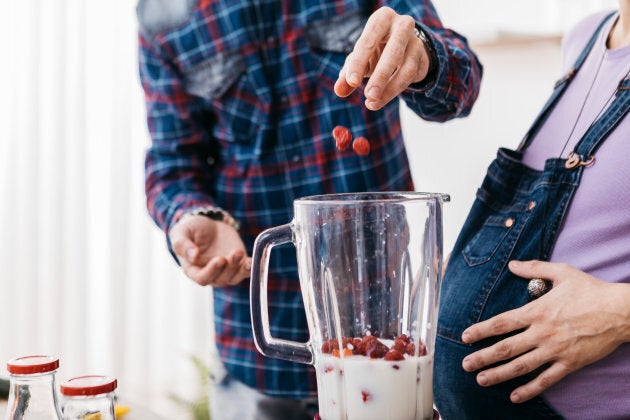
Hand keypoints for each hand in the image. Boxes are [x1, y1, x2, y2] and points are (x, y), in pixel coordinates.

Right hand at [169, 215, 250, 286]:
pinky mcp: (238, 264)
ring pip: (234, 277)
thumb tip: (192, 255)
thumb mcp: (181, 232)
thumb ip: (182, 244)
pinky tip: (253, 260)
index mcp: (193, 269)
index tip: (219, 259)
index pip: (202, 278)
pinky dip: (250, 267)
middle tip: (234, 253)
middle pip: (220, 279)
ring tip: (239, 252)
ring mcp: (225, 270)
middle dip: (229, 268)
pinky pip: (245, 271)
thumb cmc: (191, 230)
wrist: (208, 224)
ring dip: (239, 267)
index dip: (211, 272)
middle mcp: (210, 273)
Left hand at [334, 6, 432, 109]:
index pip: (368, 41)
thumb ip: (347, 75)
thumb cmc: (374, 50)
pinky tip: (381, 100)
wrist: (401, 48)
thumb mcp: (359, 60)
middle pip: (394, 51)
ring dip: (390, 88)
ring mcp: (415, 41)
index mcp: (381, 19)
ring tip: (372, 103)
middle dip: (380, 76)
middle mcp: (402, 25)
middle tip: (368, 95)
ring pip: (406, 67)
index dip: (358, 63)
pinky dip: (395, 90)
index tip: (352, 82)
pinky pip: (411, 76)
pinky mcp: (422, 57)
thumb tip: (339, 91)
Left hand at [461, 260, 629, 402]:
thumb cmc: (591, 290)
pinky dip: (530, 389)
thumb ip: (534, 269)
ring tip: (481, 380)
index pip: (501, 323)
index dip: (481, 330)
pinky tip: (514, 396)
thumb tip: (512, 264)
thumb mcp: (562, 272)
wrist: (621, 311)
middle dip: (483, 357)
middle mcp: (542, 332)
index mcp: (537, 311)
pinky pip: (546, 379)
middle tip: (465, 365)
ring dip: (499, 374)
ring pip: (521, 366)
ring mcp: (555, 350)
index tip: (465, 337)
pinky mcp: (570, 363)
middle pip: (506, 347)